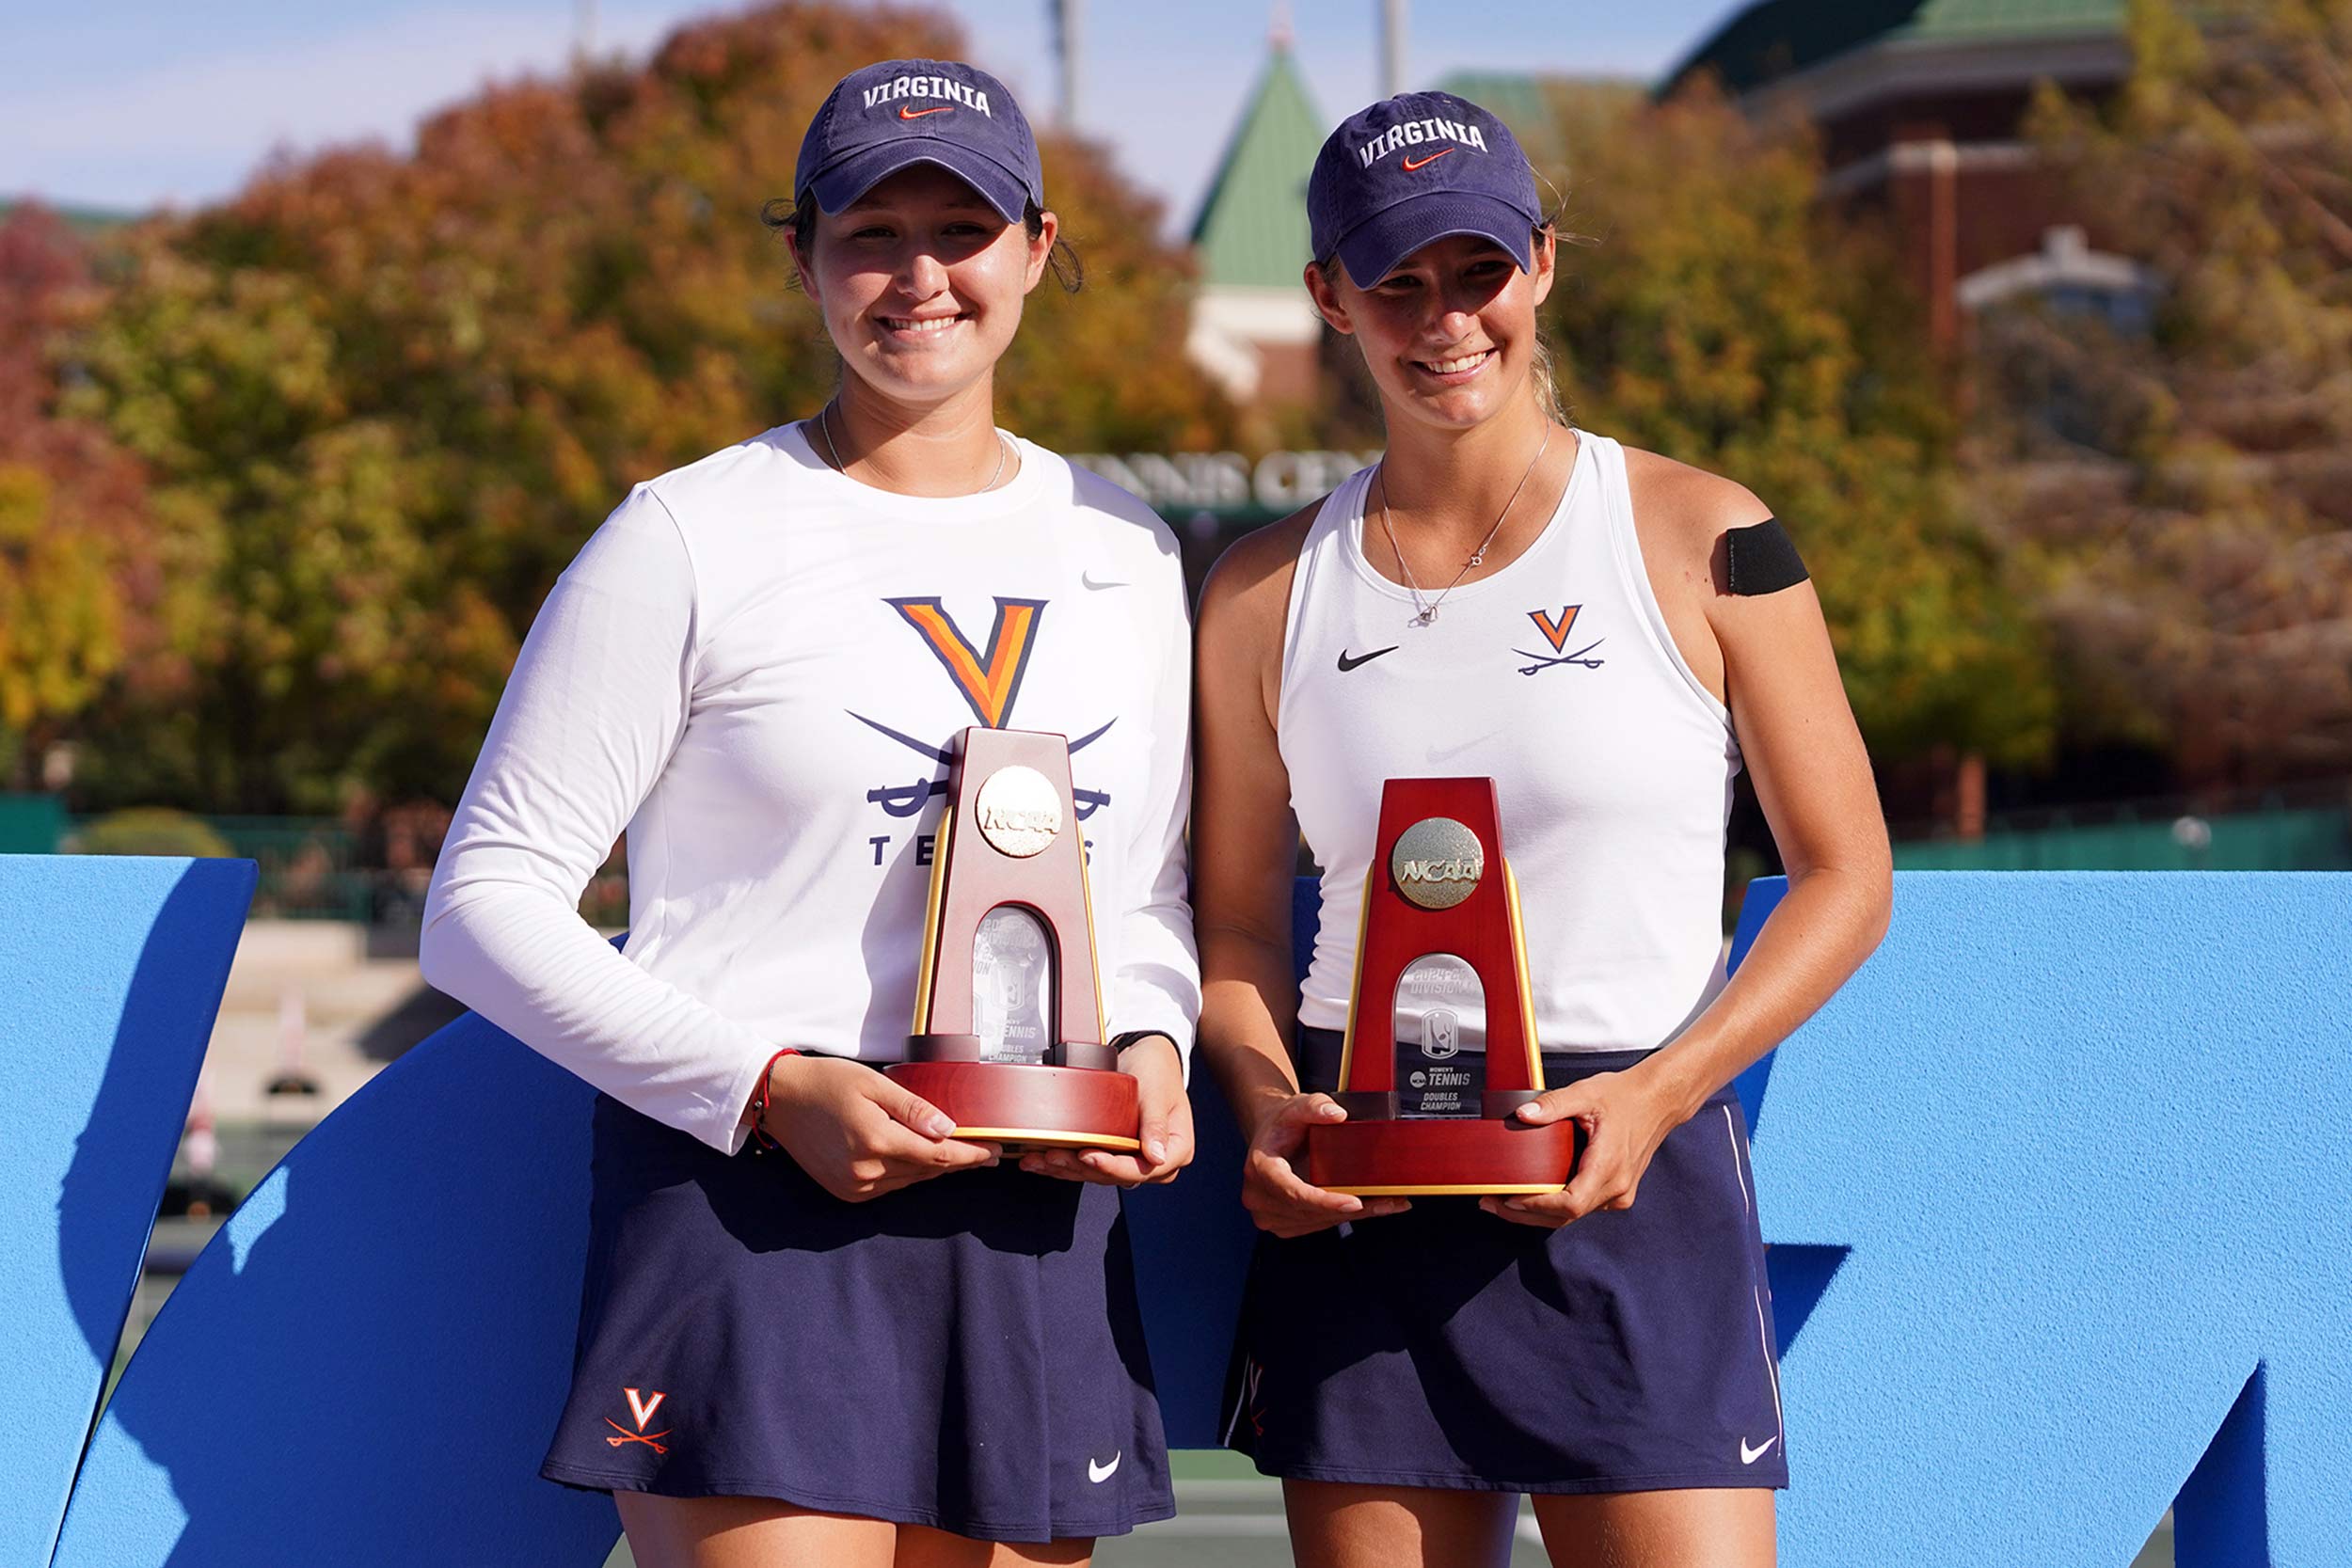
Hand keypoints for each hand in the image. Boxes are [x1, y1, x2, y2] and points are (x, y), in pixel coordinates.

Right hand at [759, 1055, 998, 1202]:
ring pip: (909, 1181)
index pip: (937, 1156)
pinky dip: (907, 1174)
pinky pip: (888, 1186)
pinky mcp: (845, 1191)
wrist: (779, 1098)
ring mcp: (853, 1186)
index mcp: (876, 1141)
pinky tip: (919, 1160)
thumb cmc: (826, 1081)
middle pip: (926, 1172)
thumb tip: (949, 1130)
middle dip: (958, 1162)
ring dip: (933, 1169)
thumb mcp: (874, 1083)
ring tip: (959, 1155)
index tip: (995, 1152)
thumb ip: (913, 1108)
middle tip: (987, 1153)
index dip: (970, 1155)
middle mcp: (865, 1171)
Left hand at [1021, 1034, 1194, 1186]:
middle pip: (1117, 1175)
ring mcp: (1136, 1159)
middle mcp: (1157, 1161)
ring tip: (1040, 1160)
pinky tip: (1043, 1161)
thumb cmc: (1157, 1069)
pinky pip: (1092, 1165)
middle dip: (1081, 1168)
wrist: (1147, 1053)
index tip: (1087, 1155)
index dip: (1113, 1166)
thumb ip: (1156, 1124)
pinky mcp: (1117, 1153)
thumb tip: (1157, 1157)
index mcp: (1177, 1149)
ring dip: (1068, 1169)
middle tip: (1053, 1156)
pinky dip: (1067, 1164)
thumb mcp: (1157, 1093)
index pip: (1143, 1169)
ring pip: (1100, 1174)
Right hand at [1239, 1092, 1409, 1237]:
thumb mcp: (1297, 1106)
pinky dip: (1345, 1217)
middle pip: (1311, 1212)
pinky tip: (1370, 1207)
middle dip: (1352, 1209)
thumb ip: (1316, 1106)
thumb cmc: (1283, 1124)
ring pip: (1319, 1222)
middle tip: (1388, 1200)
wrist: (1272, 1136)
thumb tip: (1337, 1115)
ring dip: (1355, 1216)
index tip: (1354, 1202)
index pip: (1293, 1193)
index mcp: (1260, 1169)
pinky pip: (1318, 1225)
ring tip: (1387, 1203)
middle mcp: (1259, 1197)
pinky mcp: (1284, 1224)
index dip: (1325, 1202)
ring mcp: (1270, 1215)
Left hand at [1479, 1066, 1681, 1229]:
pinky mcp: (1618, 1192)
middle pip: (1566, 1216)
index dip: (1536, 1207)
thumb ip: (1552, 1105)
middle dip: (1525, 1214)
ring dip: (1538, 1213)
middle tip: (1491, 1204)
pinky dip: (1555, 1206)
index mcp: (1609, 1165)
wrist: (1659, 1100)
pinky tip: (1533, 1195)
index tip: (1507, 1199)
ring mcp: (1619, 1193)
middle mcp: (1617, 1187)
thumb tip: (1522, 1115)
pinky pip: (1582, 1206)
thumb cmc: (1625, 1096)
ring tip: (1504, 1201)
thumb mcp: (1585, 1093)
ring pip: (1573, 1216)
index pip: (1569, 1204)